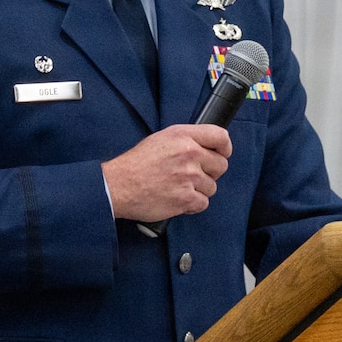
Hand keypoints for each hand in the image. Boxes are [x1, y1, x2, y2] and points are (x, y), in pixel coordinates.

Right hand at [102, 124, 231, 222]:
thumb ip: (186, 140)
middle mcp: (189, 154)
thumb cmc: (137, 163)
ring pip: (212, 187)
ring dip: (198, 190)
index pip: (220, 136)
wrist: (118, 186)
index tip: (221, 153)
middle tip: (192, 175)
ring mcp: (189, 177)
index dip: (224, 147)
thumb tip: (207, 147)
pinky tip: (177, 199)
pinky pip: (203, 203)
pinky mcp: (186, 198)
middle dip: (210, 172)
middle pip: (221, 165)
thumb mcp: (161, 139)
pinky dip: (192, 205)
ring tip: (178, 187)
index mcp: (183, 136)